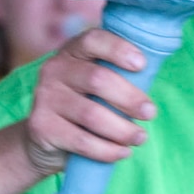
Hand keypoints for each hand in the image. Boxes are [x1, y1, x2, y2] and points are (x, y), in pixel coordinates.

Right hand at [21, 27, 156, 176]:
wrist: (43, 140)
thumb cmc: (82, 107)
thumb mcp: (93, 85)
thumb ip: (115, 76)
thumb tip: (152, 78)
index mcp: (71, 52)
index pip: (93, 40)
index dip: (118, 50)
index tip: (142, 65)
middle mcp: (53, 70)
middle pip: (97, 79)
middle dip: (130, 98)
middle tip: (150, 113)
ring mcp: (44, 98)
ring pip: (91, 115)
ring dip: (122, 130)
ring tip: (140, 138)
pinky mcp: (41, 126)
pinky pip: (82, 141)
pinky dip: (108, 150)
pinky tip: (122, 152)